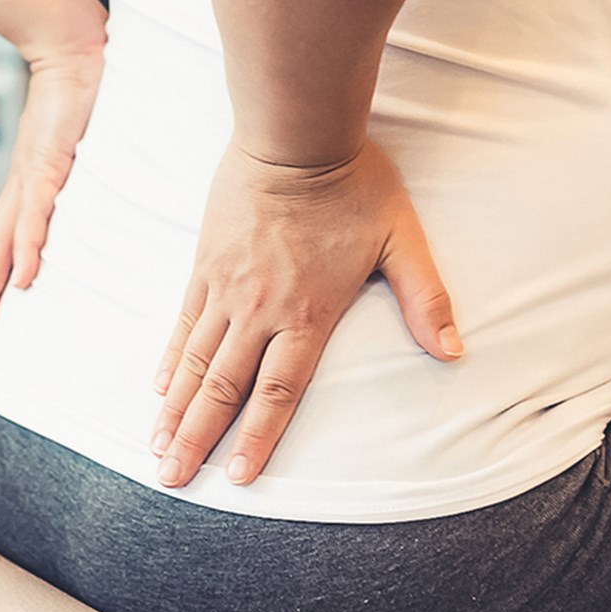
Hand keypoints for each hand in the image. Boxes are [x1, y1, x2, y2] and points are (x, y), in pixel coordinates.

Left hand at [0, 41, 104, 344]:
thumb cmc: (78, 98)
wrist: (73, 50)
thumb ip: (72, 178)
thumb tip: (78, 201)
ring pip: (2, 246)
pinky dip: (28, 248)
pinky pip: (37, 215)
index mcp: (23, 190)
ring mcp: (31, 180)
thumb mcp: (72, 150)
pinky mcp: (49, 165)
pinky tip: (25, 279)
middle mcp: (20, 191)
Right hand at [147, 136, 461, 486]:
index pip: (278, 391)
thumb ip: (426, 299)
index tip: (237, 478)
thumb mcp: (402, 240)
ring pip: (193, 360)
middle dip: (196, 438)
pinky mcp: (205, 264)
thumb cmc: (353, 184)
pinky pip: (183, 321)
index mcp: (306, 313)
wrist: (294, 133)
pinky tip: (157, 387)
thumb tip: (454, 351)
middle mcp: (258, 310)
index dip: (257, 437)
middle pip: (222, 387)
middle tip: (171, 477)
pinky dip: (169, 358)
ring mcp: (225, 287)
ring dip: (174, 408)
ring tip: (156, 446)